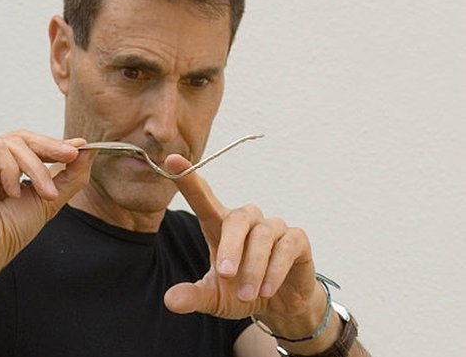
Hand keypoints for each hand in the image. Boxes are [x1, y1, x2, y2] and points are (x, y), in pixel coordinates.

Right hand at [0, 129, 95, 274]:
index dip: (56, 145)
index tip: (80, 148)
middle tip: (71, 155)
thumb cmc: (7, 233)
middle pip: (23, 138)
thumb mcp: (49, 199)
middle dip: (51, 149)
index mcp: (4, 169)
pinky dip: (11, 170)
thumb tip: (88, 148)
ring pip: (14, 143)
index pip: (31, 146)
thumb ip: (70, 174)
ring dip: (36, 168)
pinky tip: (11, 193)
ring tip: (45, 194)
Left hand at [162, 154, 326, 339]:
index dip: (188, 178)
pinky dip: (275, 270)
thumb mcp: (214, 299)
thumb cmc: (242, 292)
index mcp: (219, 226)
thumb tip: (169, 301)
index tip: (170, 160)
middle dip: (230, 247)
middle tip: (225, 274)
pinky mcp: (296, 239)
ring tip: (246, 295)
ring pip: (262, 237)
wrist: (280, 306)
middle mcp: (246, 221)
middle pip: (237, 218)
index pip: (202, 198)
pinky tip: (267, 290)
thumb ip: (193, 296)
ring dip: (253, 268)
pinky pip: (286, 247)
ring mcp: (273, 228)